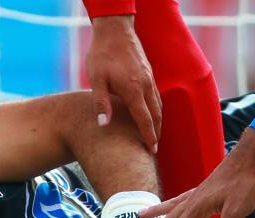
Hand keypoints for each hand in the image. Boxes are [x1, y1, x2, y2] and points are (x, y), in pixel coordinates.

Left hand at [86, 16, 161, 153]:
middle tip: (154, 149)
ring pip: (159, 106)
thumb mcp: (96, 79)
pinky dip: (157, 109)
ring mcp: (149, 79)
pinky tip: (152, 114)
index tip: (152, 150)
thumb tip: (104, 125)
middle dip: (156, 133)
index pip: (145, 119)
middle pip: (156, 115)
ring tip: (155, 136)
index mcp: (133, 90)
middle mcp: (145, 86)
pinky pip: (157, 96)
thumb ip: (101, 102)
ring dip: (158, 122)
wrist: (115, 30)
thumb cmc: (102, 55)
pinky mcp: (149, 74)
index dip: (149, 136)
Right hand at [137, 129, 254, 217]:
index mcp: (195, 210)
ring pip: (168, 209)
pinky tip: (166, 206)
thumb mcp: (236, 212)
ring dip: (153, 215)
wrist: (247, 160)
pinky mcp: (199, 191)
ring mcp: (193, 195)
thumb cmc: (243, 184)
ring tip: (139, 217)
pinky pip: (177, 201)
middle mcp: (190, 203)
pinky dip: (167, 205)